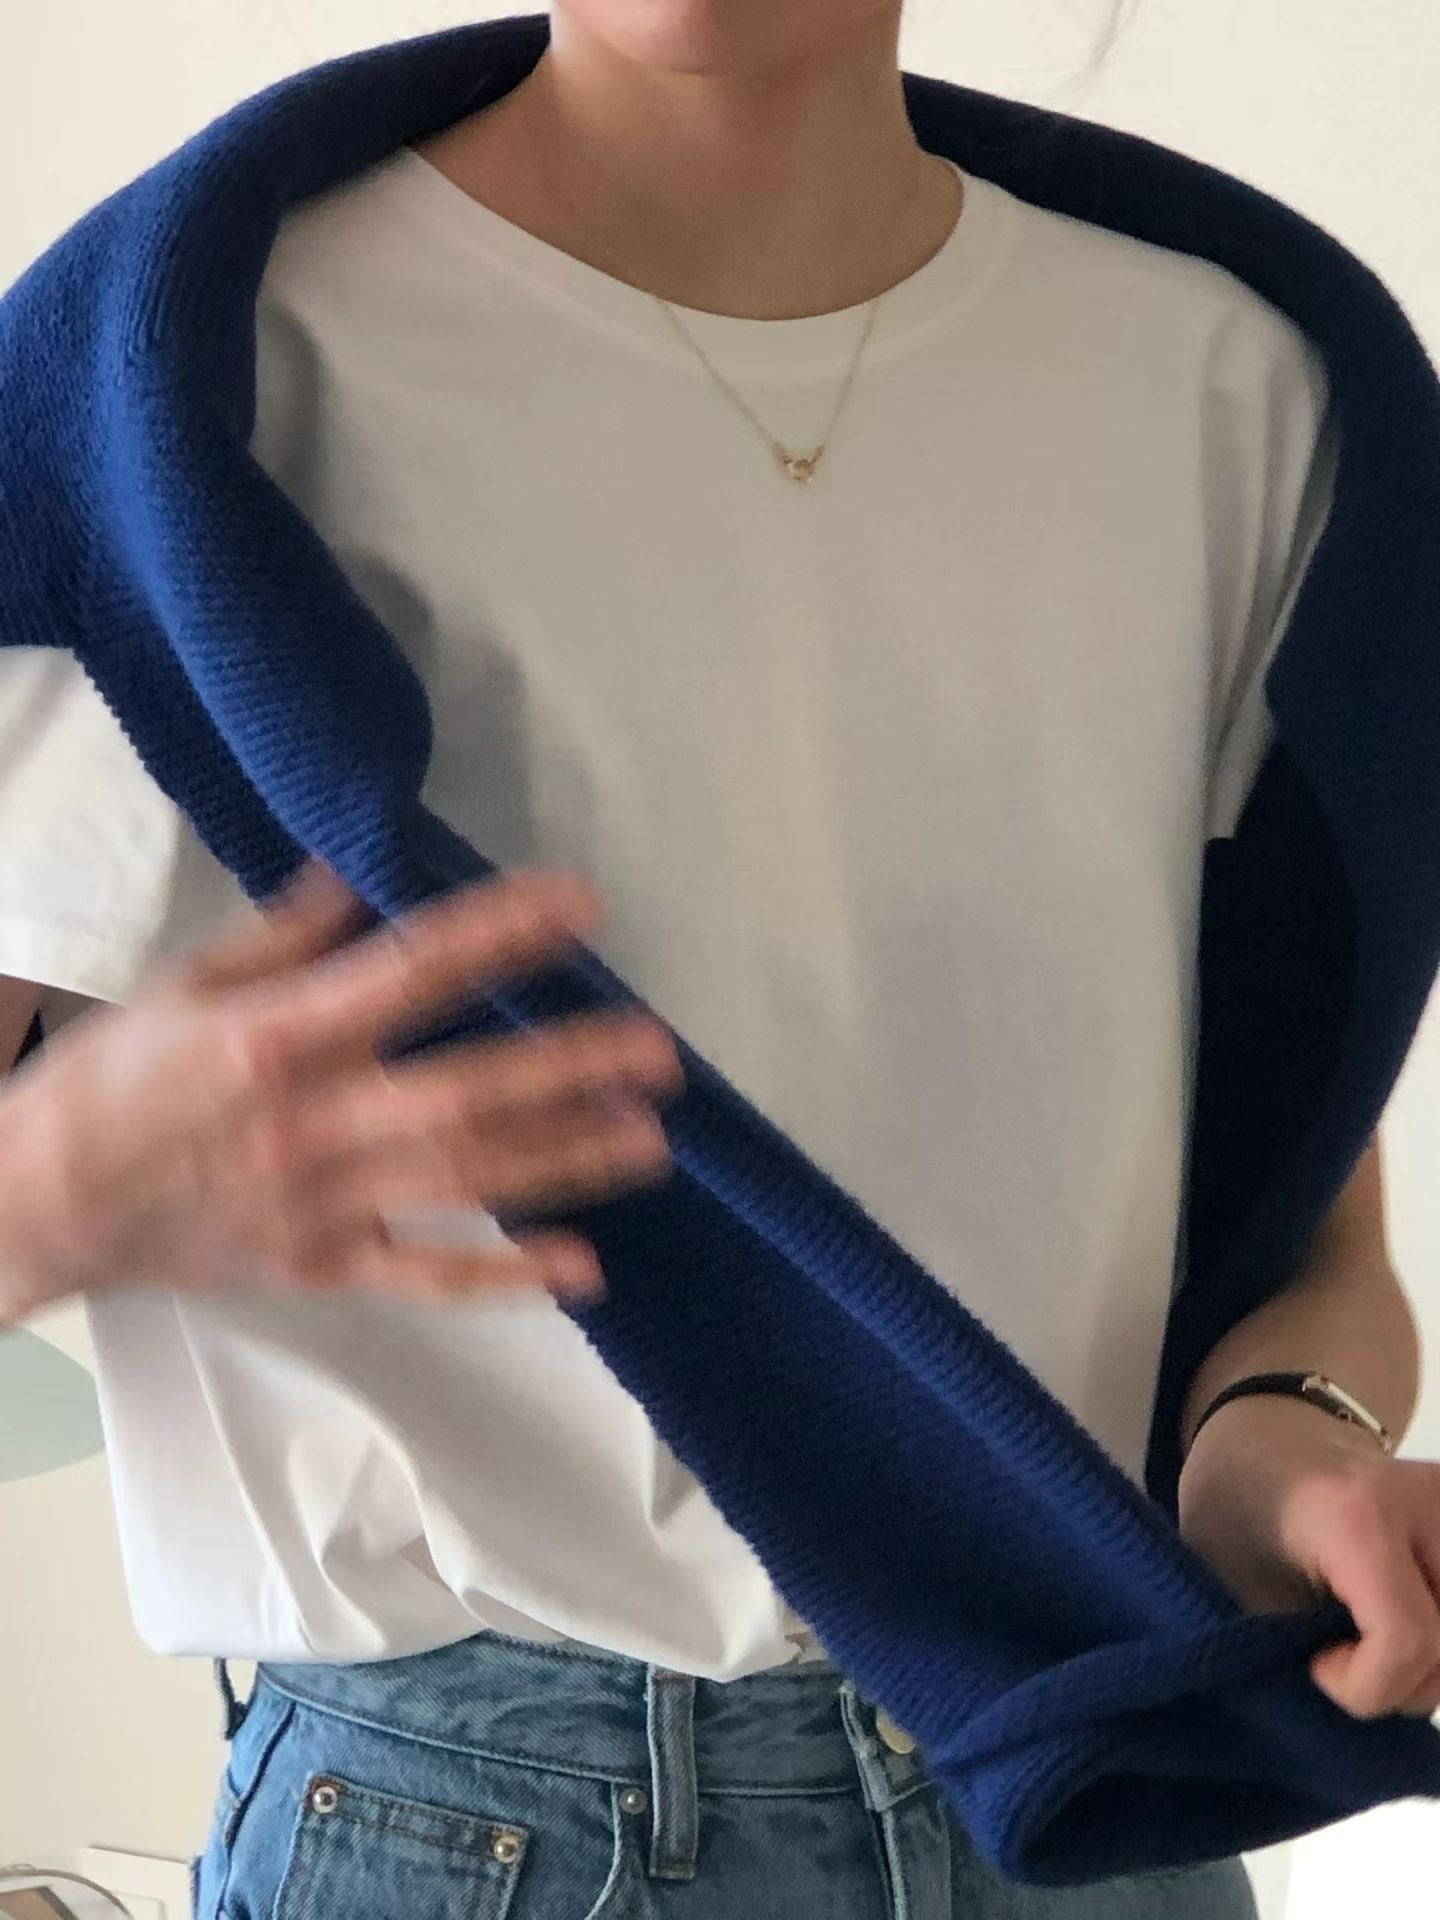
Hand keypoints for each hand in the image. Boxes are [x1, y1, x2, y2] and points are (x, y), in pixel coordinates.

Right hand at [0, 862, 682, 1319]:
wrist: (41, 1204)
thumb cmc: (112, 1082)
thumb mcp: (184, 985)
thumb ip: (284, 936)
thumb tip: (362, 873)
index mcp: (276, 1039)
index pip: (409, 975)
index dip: (499, 935)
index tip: (580, 904)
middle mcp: (313, 1122)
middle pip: (461, 1094)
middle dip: (565, 1070)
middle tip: (657, 1053)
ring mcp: (326, 1204)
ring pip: (463, 1183)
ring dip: (563, 1162)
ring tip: (650, 1140)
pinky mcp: (325, 1267)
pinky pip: (425, 1278)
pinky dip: (503, 1278)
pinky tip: (581, 1268)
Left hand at [1178, 1394, 1439, 1719]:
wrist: (1271, 1434)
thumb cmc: (1236, 1508)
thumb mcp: (1233, 1584)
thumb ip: (1287, 1653)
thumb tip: (1327, 1733)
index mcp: (1356, 1515)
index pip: (1408, 1640)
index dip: (1365, 1685)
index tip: (1313, 1665)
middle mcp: (1429, 1502)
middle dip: (1395, 1685)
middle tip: (1340, 1658)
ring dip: (1426, 1669)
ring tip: (1371, 1643)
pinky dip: (1436, 1646)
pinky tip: (1401, 1632)